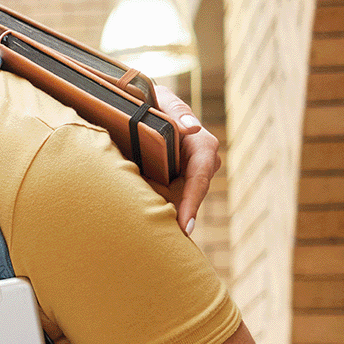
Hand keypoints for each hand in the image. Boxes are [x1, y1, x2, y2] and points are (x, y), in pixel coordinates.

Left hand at [150, 84, 218, 234]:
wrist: (141, 104)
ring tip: (157, 241)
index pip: (200, 178)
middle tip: (167, 243)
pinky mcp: (172, 181)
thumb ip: (177, 112)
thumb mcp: (164, 100)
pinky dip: (160, 210)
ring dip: (168, 216)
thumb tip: (193, 129)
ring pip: (178, 201)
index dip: (192, 202)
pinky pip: (168, 198)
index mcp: (202, 146)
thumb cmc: (154, 99)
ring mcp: (187, 174)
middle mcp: (200, 164)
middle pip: (190, 197)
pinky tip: (149, 231)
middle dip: (180, 218)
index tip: (185, 225)